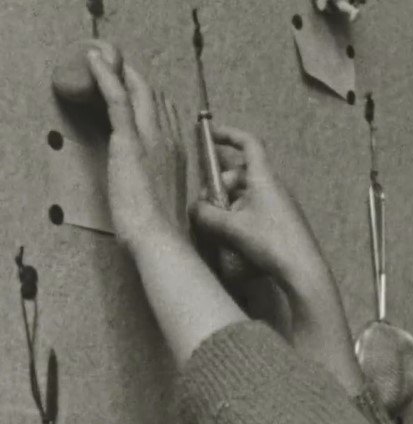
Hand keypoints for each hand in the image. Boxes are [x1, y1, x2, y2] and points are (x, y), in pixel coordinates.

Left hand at [86, 50, 186, 247]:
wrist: (161, 239)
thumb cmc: (165, 233)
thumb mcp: (171, 205)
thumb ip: (166, 187)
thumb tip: (159, 186)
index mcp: (181, 156)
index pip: (170, 117)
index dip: (154, 102)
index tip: (140, 93)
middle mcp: (171, 141)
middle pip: (157, 99)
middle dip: (138, 82)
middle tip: (119, 68)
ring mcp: (152, 138)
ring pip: (139, 93)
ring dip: (121, 73)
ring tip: (105, 59)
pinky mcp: (129, 140)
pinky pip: (118, 99)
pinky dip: (106, 76)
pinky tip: (95, 60)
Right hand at [189, 125, 328, 298]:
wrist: (303, 270)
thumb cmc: (270, 241)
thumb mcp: (231, 227)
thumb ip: (206, 215)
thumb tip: (194, 208)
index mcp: (264, 178)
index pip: (249, 143)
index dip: (230, 134)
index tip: (211, 134)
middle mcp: (274, 187)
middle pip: (242, 173)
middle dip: (221, 185)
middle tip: (208, 206)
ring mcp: (280, 205)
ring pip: (247, 194)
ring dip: (229, 204)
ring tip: (219, 227)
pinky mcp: (283, 222)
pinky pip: (257, 210)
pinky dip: (241, 216)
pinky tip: (234, 237)